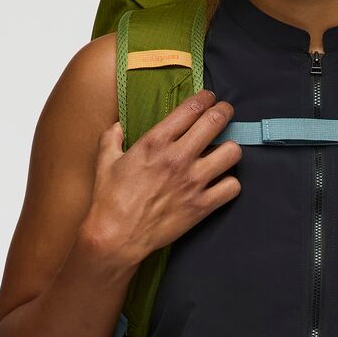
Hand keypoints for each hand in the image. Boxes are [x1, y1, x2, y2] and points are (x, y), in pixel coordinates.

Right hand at [84, 89, 242, 264]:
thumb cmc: (109, 200)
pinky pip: (232, 186)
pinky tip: (222, 182)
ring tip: (224, 151)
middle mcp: (178, 157)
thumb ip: (112, 138)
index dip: (205, 99)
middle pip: (216, 122)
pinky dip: (230, 183)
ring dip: (230, 149)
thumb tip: (118, 127)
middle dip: (224, 112)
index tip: (209, 98)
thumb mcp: (105, 162)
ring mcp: (193, 182)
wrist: (116, 237)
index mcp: (155, 142)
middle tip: (225, 112)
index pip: (191, 109)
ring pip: (232, 153)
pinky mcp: (202, 205)